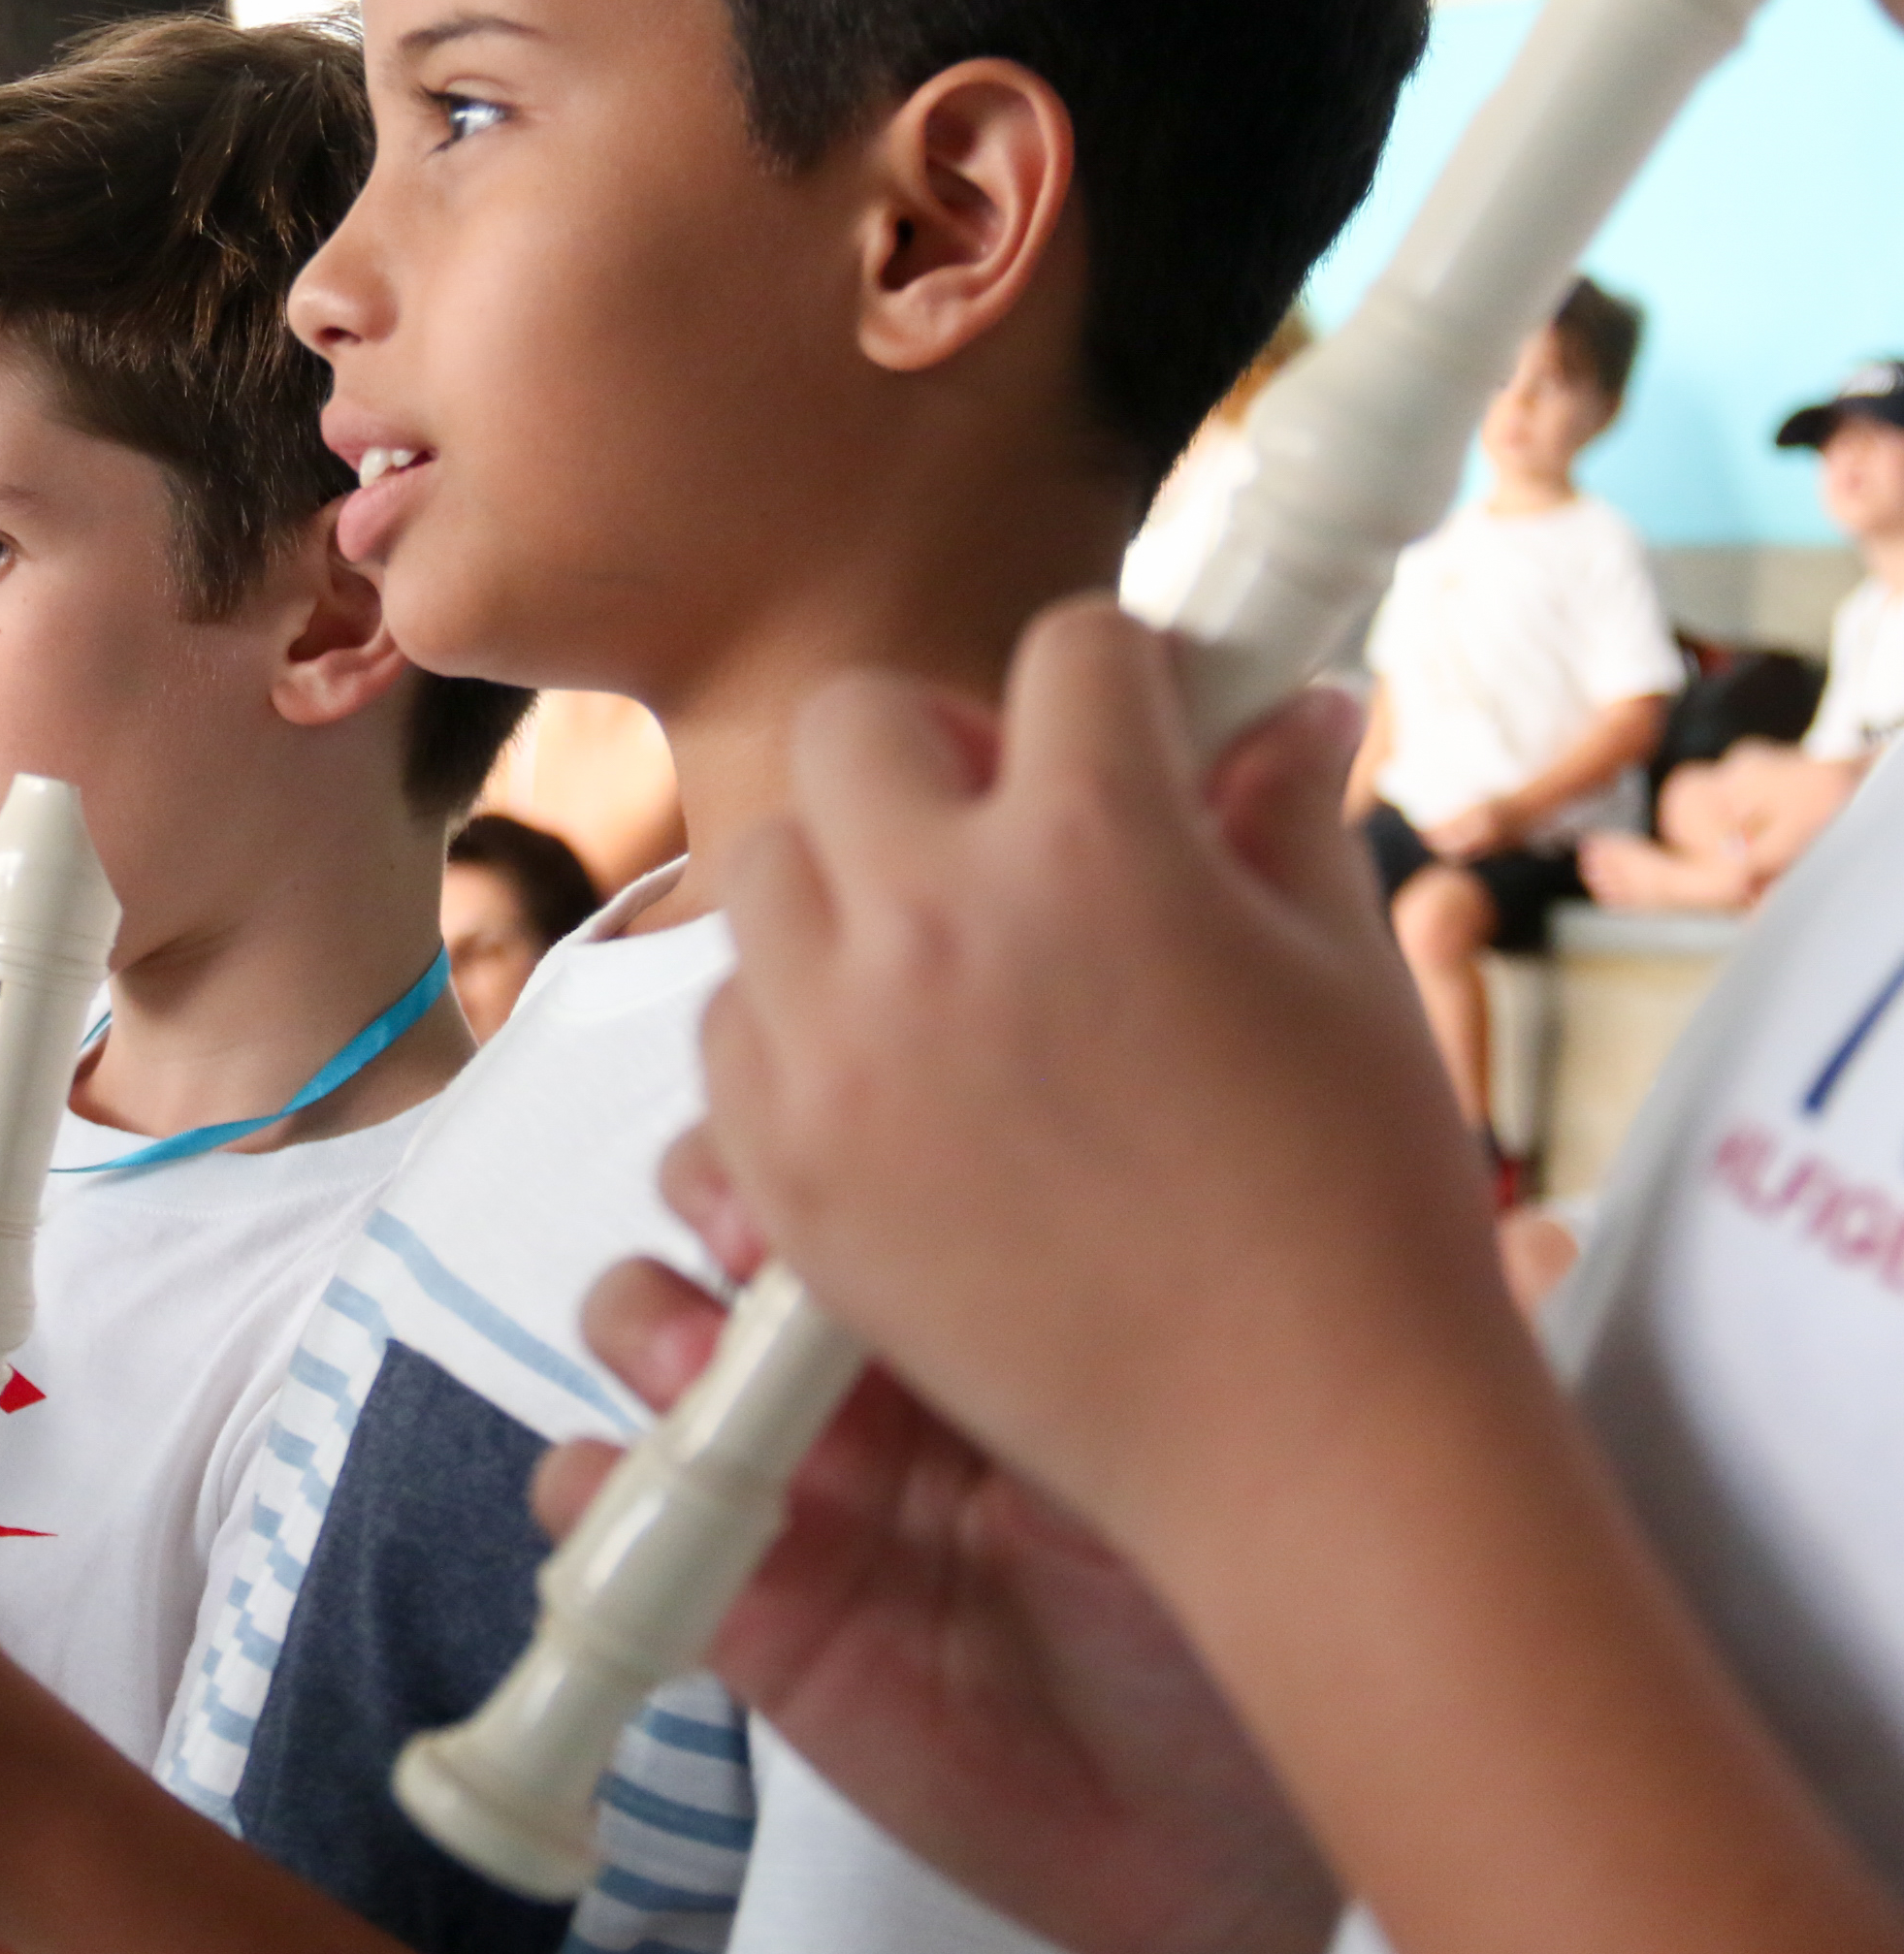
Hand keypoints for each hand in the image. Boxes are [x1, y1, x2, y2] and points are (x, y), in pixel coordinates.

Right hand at [549, 1161, 1336, 1953]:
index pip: (863, 1145)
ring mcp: (793, 1468)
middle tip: (759, 1239)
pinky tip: (636, 1496)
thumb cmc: (1245, 1600)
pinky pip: (606, 1513)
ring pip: (645, 1327)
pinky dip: (589, 1490)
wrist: (1230, 1827)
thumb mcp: (1165, 1415)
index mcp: (981, 1276)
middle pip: (728, 1206)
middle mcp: (871, 1354)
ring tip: (695, 1366)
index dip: (821, 1121)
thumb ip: (1053, 1306)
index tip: (832, 1130)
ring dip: (644, 1323)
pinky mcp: (734, 1597)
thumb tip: (954, 1190)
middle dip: (716, 1197)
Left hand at [698, 602, 1503, 1539]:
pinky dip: (799, 1021)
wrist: (1304, 1439)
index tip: (1146, 728)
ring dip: (851, 881)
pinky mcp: (782, 1164)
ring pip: (768, 869)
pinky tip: (902, 1073)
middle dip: (943, 749)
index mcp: (1094, 845)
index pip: (1069, 649)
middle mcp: (933, 925)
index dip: (1125, 676)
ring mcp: (835, 1047)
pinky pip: (731, 1025)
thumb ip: (1281, 810)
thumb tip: (1284, 702)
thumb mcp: (1344, 969)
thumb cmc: (1357, 1202)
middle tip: (1022, 828)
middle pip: (859, 723)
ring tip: (953, 959)